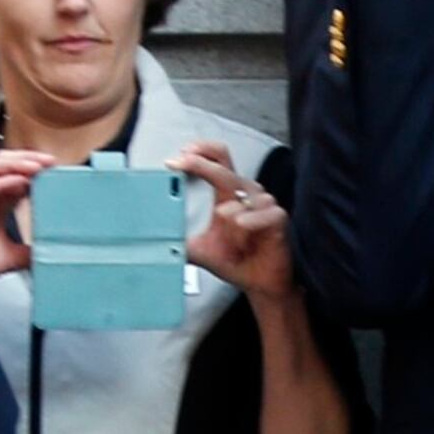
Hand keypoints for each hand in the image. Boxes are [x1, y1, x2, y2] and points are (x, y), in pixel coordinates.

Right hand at [0, 146, 49, 289]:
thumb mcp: (6, 259)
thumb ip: (27, 253)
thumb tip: (48, 252)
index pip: (15, 176)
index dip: (35, 170)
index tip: (54, 171)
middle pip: (4, 164)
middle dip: (27, 159)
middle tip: (49, 162)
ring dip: (15, 163)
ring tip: (36, 166)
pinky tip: (17, 182)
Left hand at [173, 141, 291, 296]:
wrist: (258, 281)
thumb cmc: (235, 260)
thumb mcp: (201, 251)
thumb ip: (181, 242)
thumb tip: (156, 244)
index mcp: (227, 194)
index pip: (217, 159)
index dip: (199, 152)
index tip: (176, 160)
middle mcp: (245, 194)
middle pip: (225, 169)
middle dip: (202, 165)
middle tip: (184, 163)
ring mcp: (262, 205)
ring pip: (243, 195)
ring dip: (229, 211)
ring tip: (224, 228)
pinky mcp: (277, 219)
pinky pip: (266, 212)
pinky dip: (251, 219)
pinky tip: (241, 225)